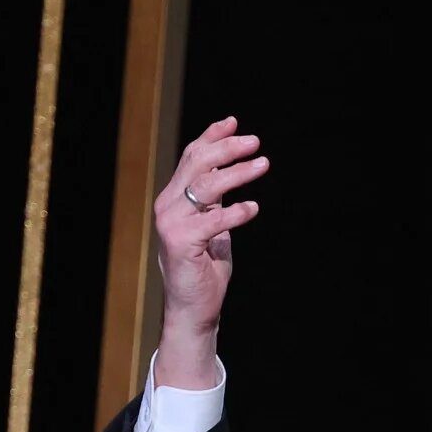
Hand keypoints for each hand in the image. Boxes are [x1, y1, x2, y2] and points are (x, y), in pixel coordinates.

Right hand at [153, 116, 268, 387]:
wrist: (193, 309)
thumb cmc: (205, 269)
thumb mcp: (212, 227)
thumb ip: (216, 202)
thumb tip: (234, 172)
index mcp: (174, 198)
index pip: (191, 157)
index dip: (211, 136)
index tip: (234, 122)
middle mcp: (168, 206)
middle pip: (197, 163)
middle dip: (228, 148)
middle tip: (256, 143)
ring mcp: (171, 224)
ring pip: (206, 186)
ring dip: (238, 173)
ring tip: (263, 165)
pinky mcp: (181, 243)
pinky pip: (213, 220)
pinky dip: (236, 212)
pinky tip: (254, 209)